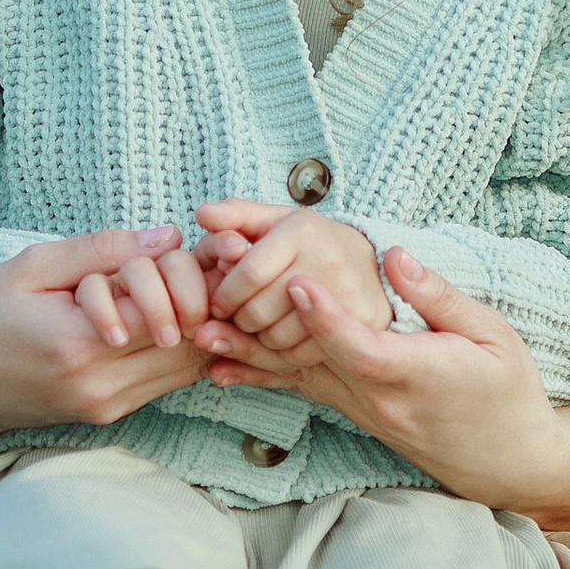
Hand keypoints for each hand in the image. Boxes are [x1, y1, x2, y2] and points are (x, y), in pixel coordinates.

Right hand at [0, 227, 210, 432]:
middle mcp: (101, 386)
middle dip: (199, 295)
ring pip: (189, 365)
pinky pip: (168, 379)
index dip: (186, 271)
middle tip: (188, 261)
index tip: (182, 245)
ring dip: (194, 321)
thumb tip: (169, 237)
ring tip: (178, 282)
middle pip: (191, 340)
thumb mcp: (33, 266)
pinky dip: (177, 344)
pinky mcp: (109, 414)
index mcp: (79, 344)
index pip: (168, 306)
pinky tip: (162, 311)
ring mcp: (108, 407)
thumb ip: (102, 249)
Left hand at [194, 195, 389, 357]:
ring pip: (278, 337)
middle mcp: (325, 261)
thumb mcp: (275, 220)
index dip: (224, 296)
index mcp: (299, 231)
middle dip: (238, 321)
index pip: (248, 274)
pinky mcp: (358, 325)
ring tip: (260, 326)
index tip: (216, 305)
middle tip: (237, 318)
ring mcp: (345, 295)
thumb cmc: (309, 240)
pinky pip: (304, 354)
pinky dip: (285, 353)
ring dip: (259, 339)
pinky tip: (283, 338)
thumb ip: (236, 215)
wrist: (368, 261)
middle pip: (260, 311)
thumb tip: (201, 215)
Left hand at [198, 246, 569, 532]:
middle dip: (262, 327)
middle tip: (216, 296)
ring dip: (247, 354)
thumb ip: (438, 297)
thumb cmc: (507, 390)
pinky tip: (221, 369)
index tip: (293, 280)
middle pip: (311, 360)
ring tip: (197, 334)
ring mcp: (362, 409)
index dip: (325, 314)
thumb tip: (393, 257)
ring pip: (296, 377)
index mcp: (413, 372)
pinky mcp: (356, 412)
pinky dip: (262, 375)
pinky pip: (303, 390)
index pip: (359, 343)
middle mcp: (378, 396)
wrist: (508, 460)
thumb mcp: (491, 335)